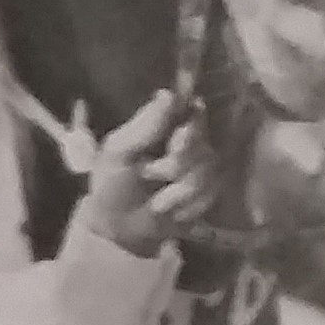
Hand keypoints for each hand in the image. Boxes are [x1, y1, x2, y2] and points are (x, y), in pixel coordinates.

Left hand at [85, 82, 215, 256]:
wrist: (119, 230)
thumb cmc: (112, 184)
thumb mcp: (119, 152)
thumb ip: (145, 125)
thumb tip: (167, 94)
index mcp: (165, 125)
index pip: (194, 112)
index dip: (190, 128)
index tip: (175, 144)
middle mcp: (190, 141)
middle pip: (203, 144)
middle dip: (175, 166)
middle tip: (149, 175)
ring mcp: (203, 168)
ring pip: (208, 172)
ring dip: (178, 191)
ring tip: (157, 201)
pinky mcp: (210, 193)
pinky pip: (211, 194)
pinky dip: (187, 206)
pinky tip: (171, 211)